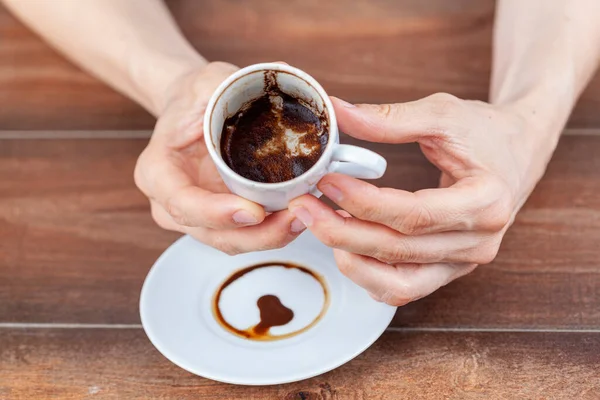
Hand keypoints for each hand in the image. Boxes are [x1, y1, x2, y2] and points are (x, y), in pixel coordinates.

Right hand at [135, 62, 304, 253]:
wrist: (195, 108)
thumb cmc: (198, 95)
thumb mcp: (208, 80)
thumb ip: (230, 83)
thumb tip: (279, 81)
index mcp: (158, 171)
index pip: (180, 203)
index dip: (215, 213)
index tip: (252, 211)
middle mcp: (171, 202)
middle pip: (212, 234)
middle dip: (256, 235)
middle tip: (294, 218)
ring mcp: (196, 216)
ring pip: (232, 242)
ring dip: (269, 237)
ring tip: (303, 218)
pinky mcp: (221, 220)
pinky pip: (246, 235)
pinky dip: (272, 231)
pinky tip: (297, 218)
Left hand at [289, 93, 555, 305]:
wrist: (517, 152)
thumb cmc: (485, 131)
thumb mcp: (443, 114)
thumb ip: (390, 118)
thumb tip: (336, 111)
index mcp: (487, 202)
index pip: (414, 215)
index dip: (364, 202)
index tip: (326, 182)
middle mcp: (479, 243)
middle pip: (399, 250)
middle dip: (342, 232)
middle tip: (304, 207)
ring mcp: (464, 263)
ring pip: (398, 284)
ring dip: (352, 260)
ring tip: (321, 225)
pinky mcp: (448, 270)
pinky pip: (402, 288)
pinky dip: (369, 274)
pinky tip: (345, 245)